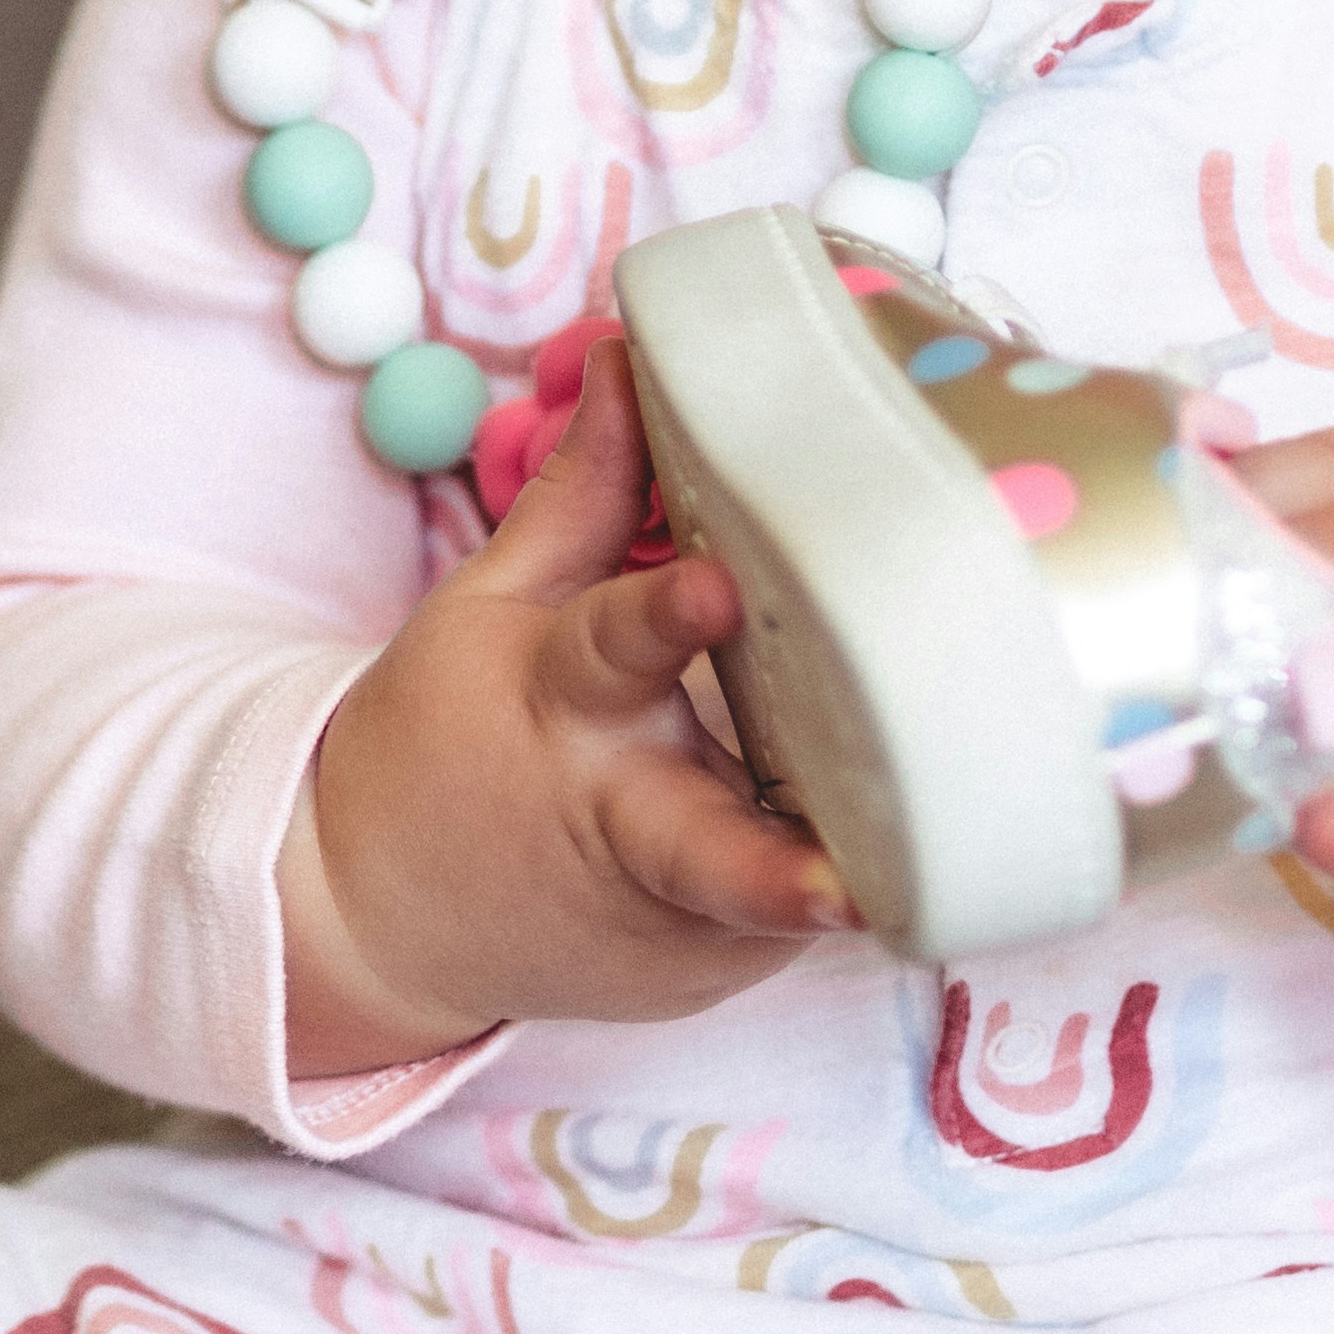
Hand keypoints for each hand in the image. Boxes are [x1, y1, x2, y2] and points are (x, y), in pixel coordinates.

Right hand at [279, 341, 857, 1074]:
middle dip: (774, 876)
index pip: (615, 648)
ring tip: (955, 838)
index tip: (720, 588)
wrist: (379, 917)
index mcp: (562, 710)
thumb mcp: (492, 604)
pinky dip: (849, 880)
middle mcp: (622, 828)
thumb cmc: (454, 734)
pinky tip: (917, 844)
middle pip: (705, 857)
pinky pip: (794, 922)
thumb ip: (582, 495)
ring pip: (782, 903)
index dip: (667, 616)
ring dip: (857, 873)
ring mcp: (670, 927)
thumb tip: (631, 359)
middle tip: (849, 885)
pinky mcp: (708, 974)